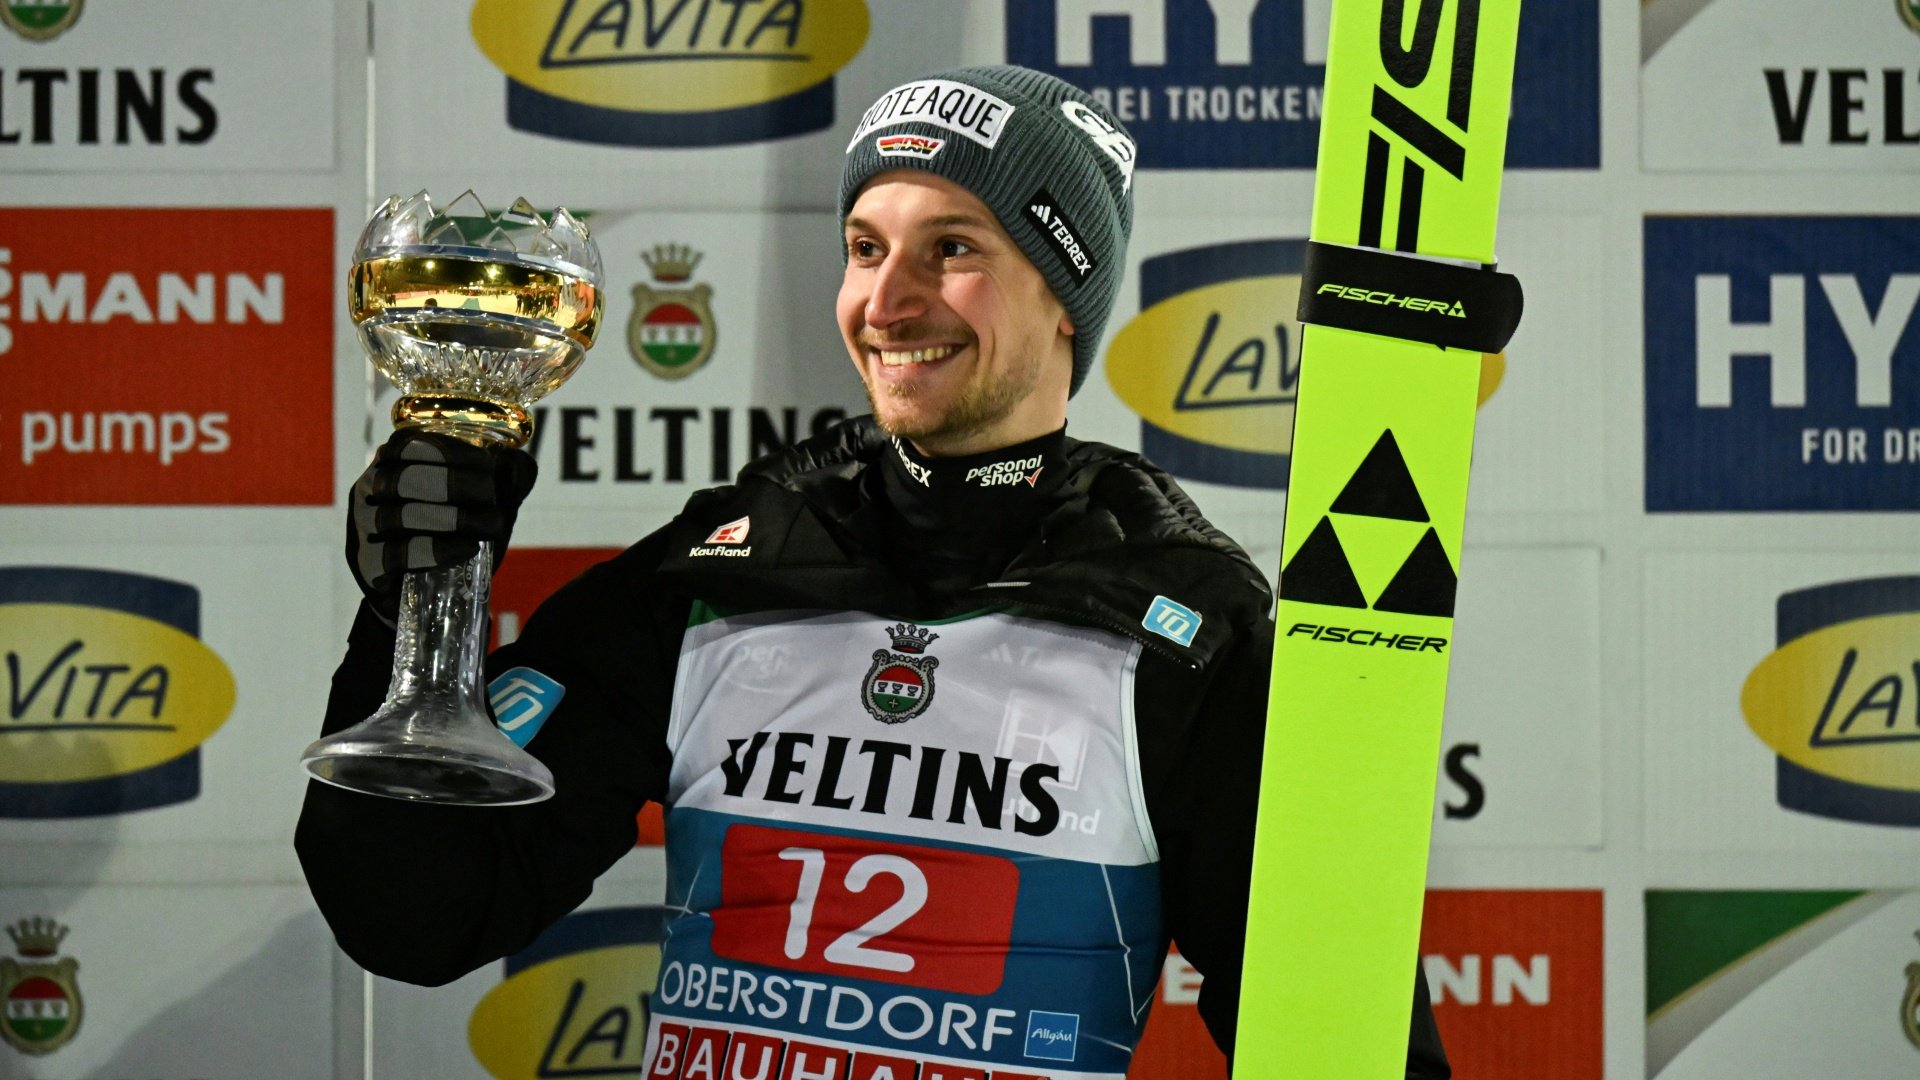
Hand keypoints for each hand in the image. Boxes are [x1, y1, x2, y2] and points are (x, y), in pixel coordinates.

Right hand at [345, 429, 537, 621]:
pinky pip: (399, 555)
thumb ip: (501, 481)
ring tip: (489, 526)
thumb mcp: (478, 503)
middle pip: (407, 479)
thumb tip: (520, 462)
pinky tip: (467, 549)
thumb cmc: (448, 534)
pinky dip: (437, 551)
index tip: (488, 468)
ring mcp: (363, 527)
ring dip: (454, 519)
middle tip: (491, 499)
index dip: (452, 452)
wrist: (416, 591)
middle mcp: (369, 489)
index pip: (411, 445)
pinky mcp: (367, 565)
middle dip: (456, 485)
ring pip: (402, 516)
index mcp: (390, 462)